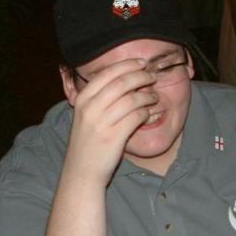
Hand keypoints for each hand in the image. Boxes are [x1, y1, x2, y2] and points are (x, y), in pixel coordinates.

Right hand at [63, 59, 157, 184]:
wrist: (81, 171)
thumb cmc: (87, 142)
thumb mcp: (85, 115)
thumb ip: (99, 97)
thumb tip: (124, 77)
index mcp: (82, 99)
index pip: (108, 73)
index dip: (128, 65)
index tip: (142, 63)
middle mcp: (90, 108)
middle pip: (122, 82)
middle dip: (142, 76)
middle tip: (152, 77)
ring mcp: (101, 123)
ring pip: (132, 99)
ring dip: (147, 95)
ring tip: (154, 96)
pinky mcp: (114, 137)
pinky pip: (137, 117)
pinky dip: (146, 112)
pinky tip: (148, 113)